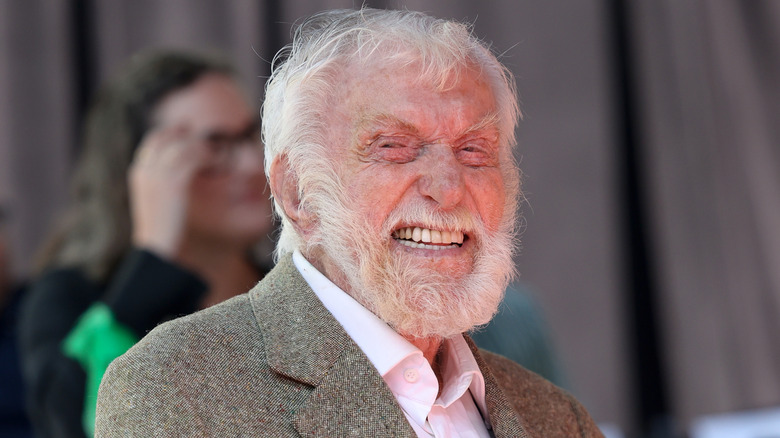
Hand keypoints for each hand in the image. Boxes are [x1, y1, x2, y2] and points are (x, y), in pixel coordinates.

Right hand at [128, 125, 210, 258]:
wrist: (156, 247)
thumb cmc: (159, 229)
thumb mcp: (155, 201)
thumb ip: (161, 183)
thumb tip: (178, 175)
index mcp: (138, 173)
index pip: (153, 140)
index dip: (171, 133)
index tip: (187, 133)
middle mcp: (146, 170)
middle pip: (167, 136)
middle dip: (187, 135)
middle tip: (206, 140)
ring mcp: (159, 175)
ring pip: (183, 145)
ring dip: (202, 147)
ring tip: (215, 155)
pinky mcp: (174, 183)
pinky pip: (193, 158)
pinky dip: (208, 157)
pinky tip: (217, 163)